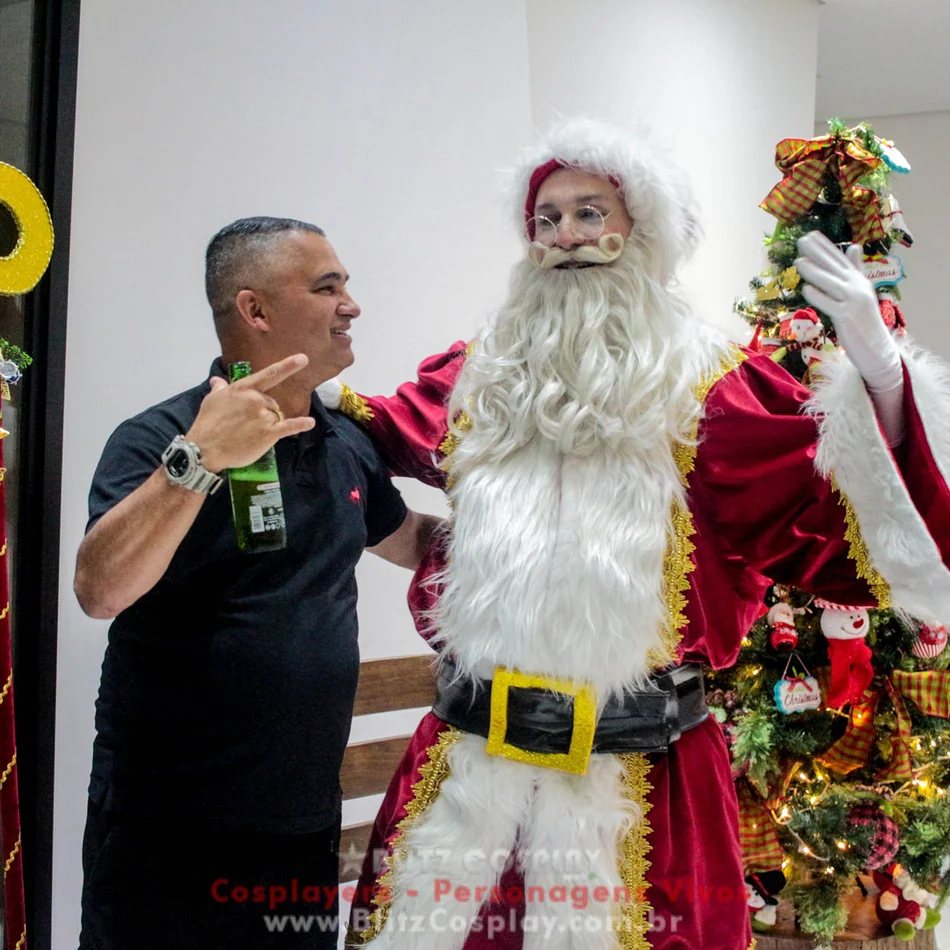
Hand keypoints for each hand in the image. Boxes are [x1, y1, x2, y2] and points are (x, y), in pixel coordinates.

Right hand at [186, 353, 315, 471]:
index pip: (269, 375)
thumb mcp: (211, 400)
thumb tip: (218, 380)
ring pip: (276, 416)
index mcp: (243, 389)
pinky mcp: (269, 433)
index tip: (303, 359)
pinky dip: (301, 425)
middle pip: (272, 403)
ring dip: (269, 424)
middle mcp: (256, 399)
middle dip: (264, 412)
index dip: (287, 366)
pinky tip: (310, 423)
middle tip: (247, 425)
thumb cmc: (206, 424)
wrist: (205, 449)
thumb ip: (220, 389)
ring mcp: (263, 416)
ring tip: (251, 434)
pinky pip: (289, 426)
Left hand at [794, 232, 900, 392]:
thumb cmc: (864, 321)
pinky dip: (818, 296)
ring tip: (798, 261)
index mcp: (859, 281)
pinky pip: (830, 305)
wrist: (877, 348)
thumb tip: (854, 246)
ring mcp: (853, 302)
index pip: (840, 259)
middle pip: (834, 267)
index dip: (825, 247)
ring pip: (831, 283)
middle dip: (817, 253)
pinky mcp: (847, 317)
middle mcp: (857, 288)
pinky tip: (805, 289)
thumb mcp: (862, 291)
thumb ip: (855, 270)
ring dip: (814, 271)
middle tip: (801, 240)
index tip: (811, 235)